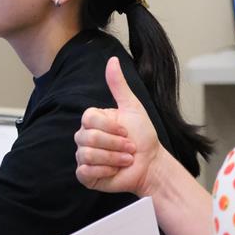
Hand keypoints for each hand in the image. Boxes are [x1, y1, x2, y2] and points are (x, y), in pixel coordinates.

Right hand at [74, 56, 165, 195]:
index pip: (88, 119)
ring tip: (126, 159)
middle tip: (130, 148)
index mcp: (93, 121)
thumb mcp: (132, 108)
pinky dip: (104, 170)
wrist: (151, 165)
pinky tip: (115, 170)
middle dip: (115, 144)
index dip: (110, 127)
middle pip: (88, 137)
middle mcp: (85, 137)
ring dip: (113, 158)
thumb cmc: (143, 137)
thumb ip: (118, 85)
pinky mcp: (85, 175)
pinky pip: (85, 171)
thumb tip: (112, 60)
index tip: (126, 132)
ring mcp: (83, 156)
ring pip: (87, 154)